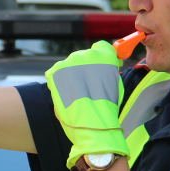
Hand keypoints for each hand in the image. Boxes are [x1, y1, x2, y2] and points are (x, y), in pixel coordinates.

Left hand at [45, 40, 127, 168]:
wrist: (91, 122)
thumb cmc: (106, 108)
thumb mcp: (115, 85)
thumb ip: (107, 71)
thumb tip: (104, 69)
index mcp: (104, 55)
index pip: (102, 48)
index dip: (101, 57)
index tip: (101, 67)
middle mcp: (85, 54)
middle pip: (83, 57)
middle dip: (84, 69)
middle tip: (86, 88)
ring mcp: (68, 62)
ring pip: (69, 66)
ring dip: (71, 76)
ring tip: (77, 95)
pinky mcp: (55, 72)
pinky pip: (56, 74)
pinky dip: (58, 82)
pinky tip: (66, 95)